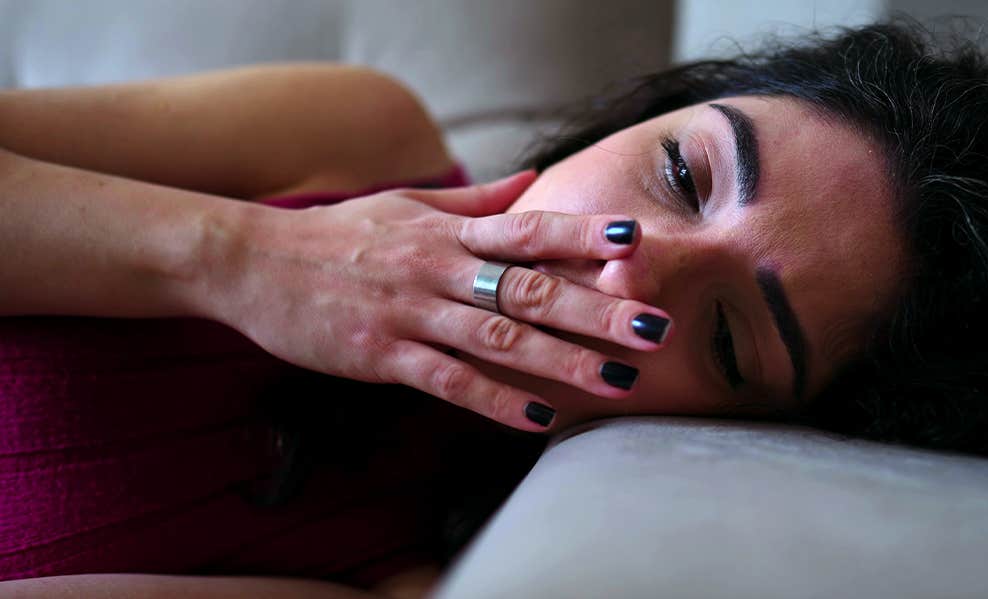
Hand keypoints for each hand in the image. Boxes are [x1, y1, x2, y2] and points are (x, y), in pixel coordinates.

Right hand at [199, 172, 671, 430]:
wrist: (253, 262)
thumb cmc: (340, 233)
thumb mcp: (408, 205)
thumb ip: (476, 202)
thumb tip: (534, 178)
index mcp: (448, 232)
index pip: (527, 228)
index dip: (582, 235)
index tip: (635, 242)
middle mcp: (437, 267)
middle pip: (529, 288)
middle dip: (596, 309)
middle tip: (654, 328)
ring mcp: (410, 312)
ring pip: (498, 338)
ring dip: (562, 362)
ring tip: (617, 381)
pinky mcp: (381, 354)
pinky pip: (447, 380)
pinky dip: (494, 399)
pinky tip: (538, 418)